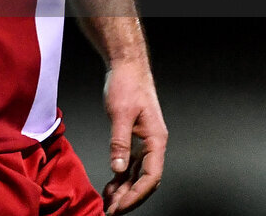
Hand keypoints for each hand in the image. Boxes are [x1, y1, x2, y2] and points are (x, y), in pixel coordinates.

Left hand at [102, 59, 167, 213]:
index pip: (151, 177)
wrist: (126, 64)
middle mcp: (153, 143)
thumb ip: (120, 142)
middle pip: (145, 180)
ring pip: (138, 174)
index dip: (136, 195)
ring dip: (124, 190)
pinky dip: (121, 177)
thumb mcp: (121, 113)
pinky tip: (110, 186)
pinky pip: (131, 164)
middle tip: (111, 211)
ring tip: (108, 203)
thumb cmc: (127, 83)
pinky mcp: (135, 137)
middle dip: (129, 198)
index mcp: (156, 139)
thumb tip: (118, 169)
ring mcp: (145, 141)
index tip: (120, 206)